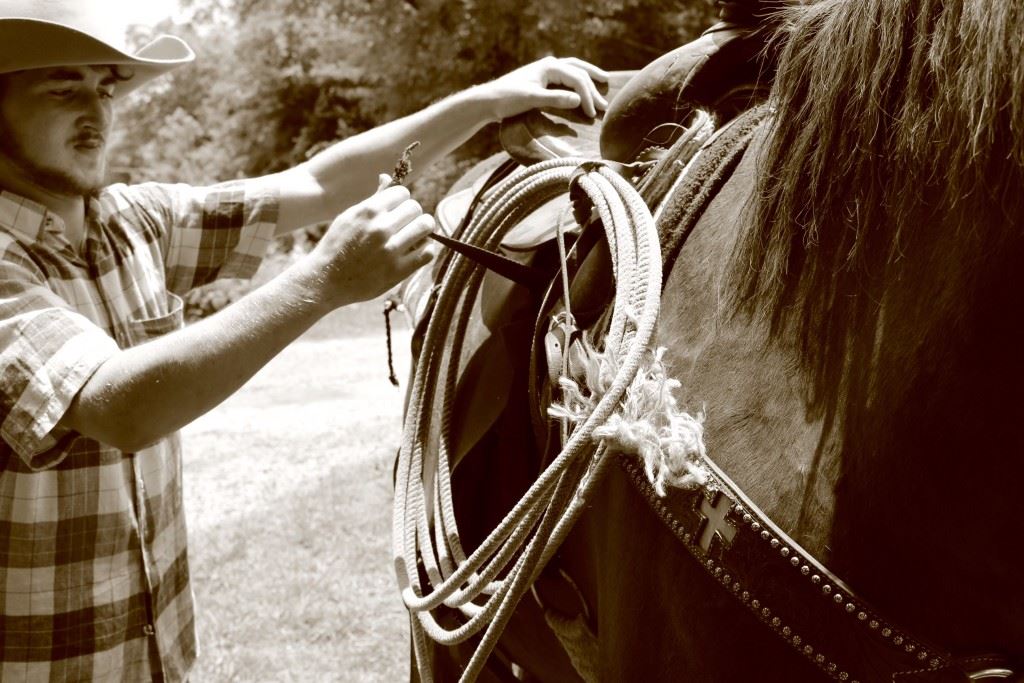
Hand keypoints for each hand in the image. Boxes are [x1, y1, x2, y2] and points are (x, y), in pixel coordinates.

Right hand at [306, 174, 436, 308]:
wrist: (325, 280)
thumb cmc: (337, 245)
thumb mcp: (349, 217)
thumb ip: (372, 199)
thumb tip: (387, 177)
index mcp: (368, 211)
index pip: (402, 193)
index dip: (400, 200)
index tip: (396, 209)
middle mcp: (381, 229)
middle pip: (415, 208)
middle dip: (411, 214)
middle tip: (404, 224)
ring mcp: (391, 251)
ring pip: (425, 226)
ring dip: (422, 229)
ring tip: (413, 235)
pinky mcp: (398, 271)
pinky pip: (427, 252)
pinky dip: (425, 249)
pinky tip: (415, 251)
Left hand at [478, 56, 609, 121]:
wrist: (488, 101)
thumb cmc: (508, 99)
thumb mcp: (532, 99)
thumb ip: (555, 99)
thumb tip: (579, 100)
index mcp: (549, 66)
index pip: (577, 79)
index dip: (587, 96)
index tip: (593, 113)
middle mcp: (550, 65)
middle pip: (579, 71)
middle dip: (593, 87)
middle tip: (605, 105)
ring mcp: (547, 71)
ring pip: (574, 71)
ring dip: (589, 79)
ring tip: (604, 82)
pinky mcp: (543, 80)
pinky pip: (567, 78)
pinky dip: (578, 83)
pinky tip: (584, 89)